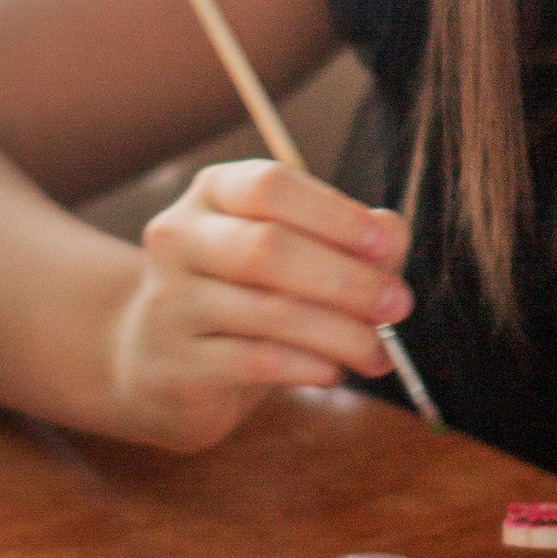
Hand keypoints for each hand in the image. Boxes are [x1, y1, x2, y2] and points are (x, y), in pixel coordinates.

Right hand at [106, 160, 414, 449]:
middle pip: (269, 248)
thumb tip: (391, 235)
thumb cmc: (244, 296)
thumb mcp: (295, 253)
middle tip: (397, 306)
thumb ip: (349, 237)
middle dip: (347, 280)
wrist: (159, 365)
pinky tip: (334, 371)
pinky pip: (257, 361)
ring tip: (377, 352)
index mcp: (213, 193)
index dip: (335, 214)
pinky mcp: (175, 365)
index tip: (384, 247)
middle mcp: (179, 238)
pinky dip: (310, 366)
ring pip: (270, 311)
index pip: (271, 186)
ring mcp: (169, 302)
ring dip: (341, 333)